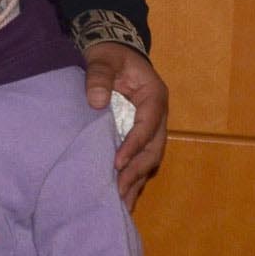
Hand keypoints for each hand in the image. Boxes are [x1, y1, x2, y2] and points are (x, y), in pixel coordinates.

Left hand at [83, 42, 168, 208]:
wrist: (113, 52)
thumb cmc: (110, 55)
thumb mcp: (103, 59)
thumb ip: (99, 76)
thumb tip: (96, 101)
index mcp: (154, 97)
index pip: (147, 126)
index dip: (133, 145)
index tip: (117, 162)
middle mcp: (158, 116)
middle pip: (153, 149)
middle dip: (136, 171)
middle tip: (118, 191)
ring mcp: (151, 127)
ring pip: (149, 159)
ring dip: (136, 180)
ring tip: (121, 204)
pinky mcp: (139, 134)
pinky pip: (140, 159)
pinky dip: (132, 177)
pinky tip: (122, 196)